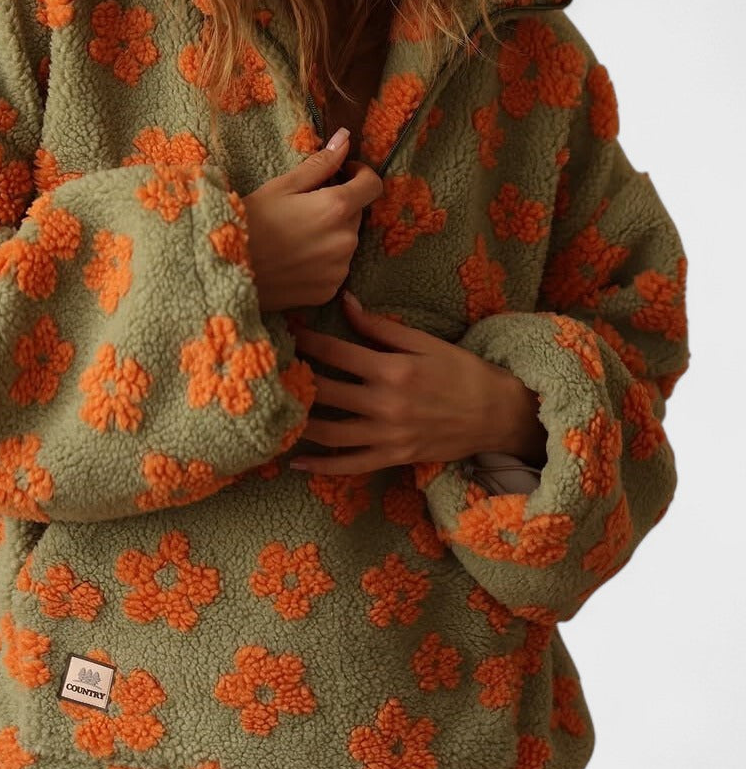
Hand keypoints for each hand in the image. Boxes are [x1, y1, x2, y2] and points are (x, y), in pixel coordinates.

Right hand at [242, 130, 383, 311]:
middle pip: (355, 214)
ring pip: (345, 242)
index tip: (343, 174)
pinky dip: (322, 261)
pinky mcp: (328, 291)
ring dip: (330, 234)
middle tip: (303, 208)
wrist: (225, 272)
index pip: (373, 185)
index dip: (361, 174)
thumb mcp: (280, 186)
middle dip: (338, 207)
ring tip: (295, 236)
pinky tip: (295, 259)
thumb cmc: (248, 223)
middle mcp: (346, 240)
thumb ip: (320, 164)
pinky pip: (335, 268)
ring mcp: (339, 269)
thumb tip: (345, 138)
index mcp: (336, 208)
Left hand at [288, 291, 546, 473]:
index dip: (306, 342)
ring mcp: (387, 435)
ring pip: (330, 433)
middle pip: (324, 392)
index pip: (335, 353)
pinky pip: (350, 466)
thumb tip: (345, 301)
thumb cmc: (460, 371)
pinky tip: (294, 460)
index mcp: (392, 369)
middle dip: (295, 381)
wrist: (497, 414)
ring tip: (274, 412)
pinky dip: (321, 466)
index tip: (285, 333)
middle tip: (270, 372)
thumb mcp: (424, 341)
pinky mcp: (393, 457)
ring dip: (298, 423)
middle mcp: (385, 404)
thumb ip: (379, 326)